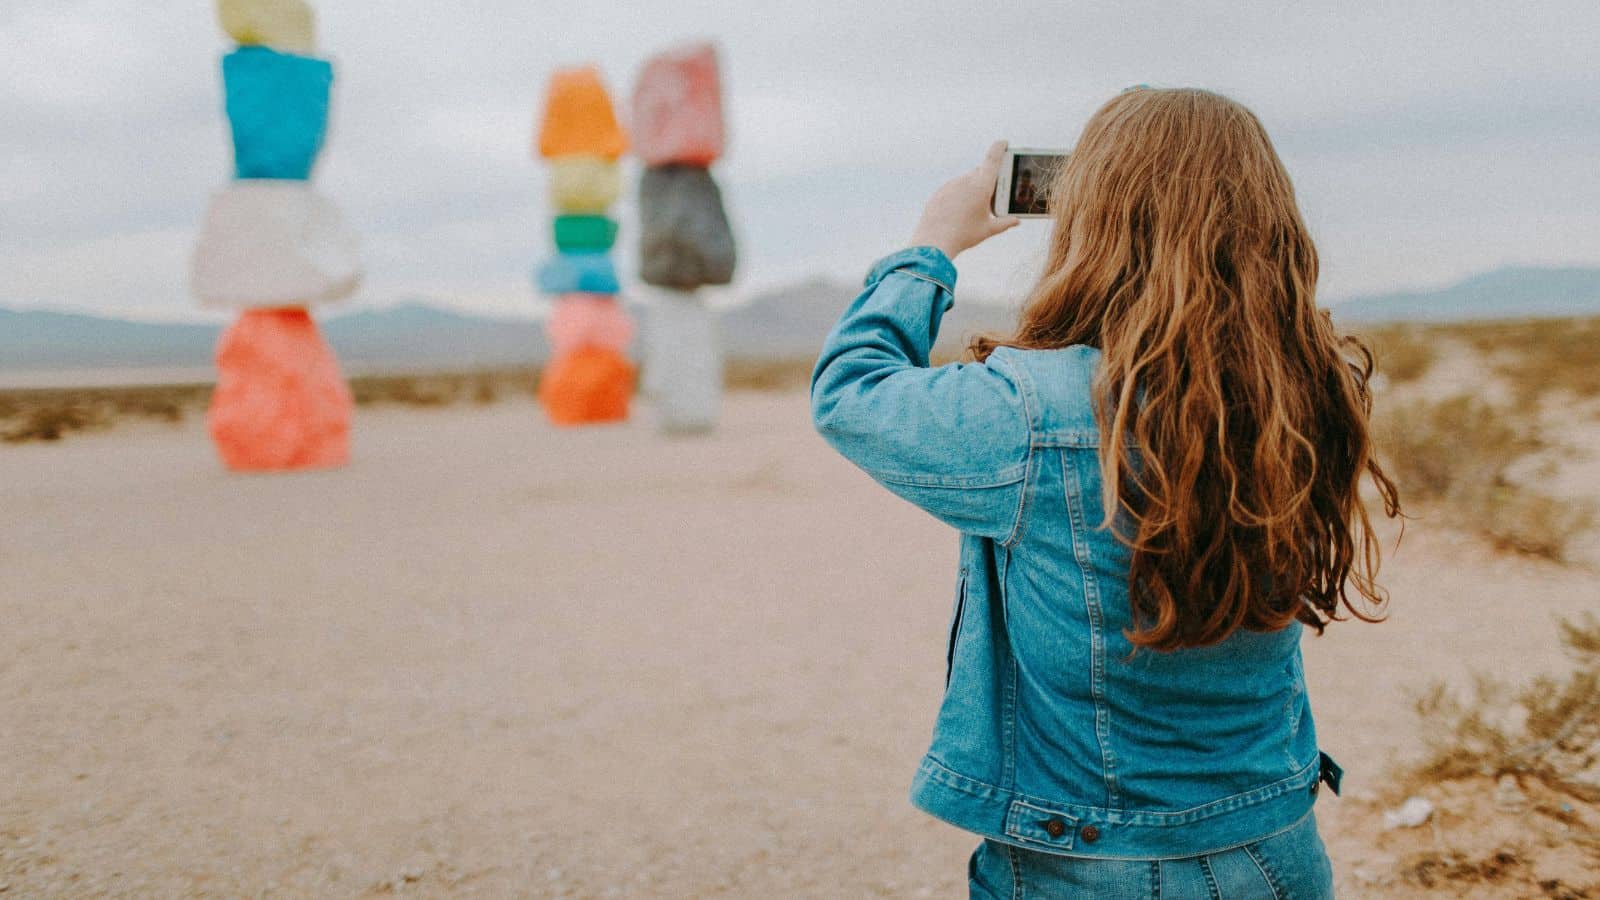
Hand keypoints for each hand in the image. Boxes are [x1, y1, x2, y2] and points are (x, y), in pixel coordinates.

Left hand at [909, 141, 1021, 259]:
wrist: (934, 241)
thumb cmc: (964, 235)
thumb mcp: (987, 230)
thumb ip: (1004, 223)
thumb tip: (1016, 221)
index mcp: (981, 185)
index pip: (993, 158)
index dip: (1000, 148)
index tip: (1004, 143)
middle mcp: (965, 180)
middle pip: (980, 171)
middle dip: (988, 178)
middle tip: (992, 192)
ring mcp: (950, 185)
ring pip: (966, 180)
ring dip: (972, 187)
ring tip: (973, 207)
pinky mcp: (940, 192)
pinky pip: (953, 188)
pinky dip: (958, 195)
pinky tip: (958, 210)